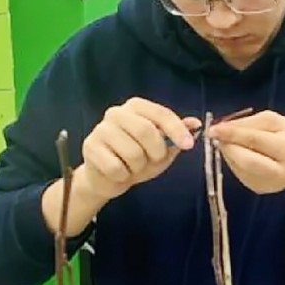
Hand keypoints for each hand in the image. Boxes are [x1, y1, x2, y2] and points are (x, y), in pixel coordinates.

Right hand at [79, 97, 198, 203]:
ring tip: (133, 166)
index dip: (177, 130)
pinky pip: (116, 168)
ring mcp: (101, 129)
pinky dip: (123, 176)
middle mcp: (116, 113)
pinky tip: (119, 172)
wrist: (109, 177)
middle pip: (146, 131)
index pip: (161, 114)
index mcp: (136, 107)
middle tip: (154, 160)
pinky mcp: (90, 147)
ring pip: (133, 153)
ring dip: (139, 167)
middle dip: (157, 152)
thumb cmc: (138, 159)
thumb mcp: (163, 147)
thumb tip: (195, 124)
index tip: (189, 146)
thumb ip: (178, 135)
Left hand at [207, 111, 284, 213]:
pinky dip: (234, 161)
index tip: (213, 129)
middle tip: (217, 136)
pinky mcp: (260, 189)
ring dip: (229, 153)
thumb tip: (221, 129)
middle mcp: (283, 172)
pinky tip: (242, 154)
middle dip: (228, 147)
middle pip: (247, 162)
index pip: (256, 141)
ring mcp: (271, 184)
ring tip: (234, 142)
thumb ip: (248, 123)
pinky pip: (239, 173)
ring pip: (239, 168)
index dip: (232, 134)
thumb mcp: (273, 120)